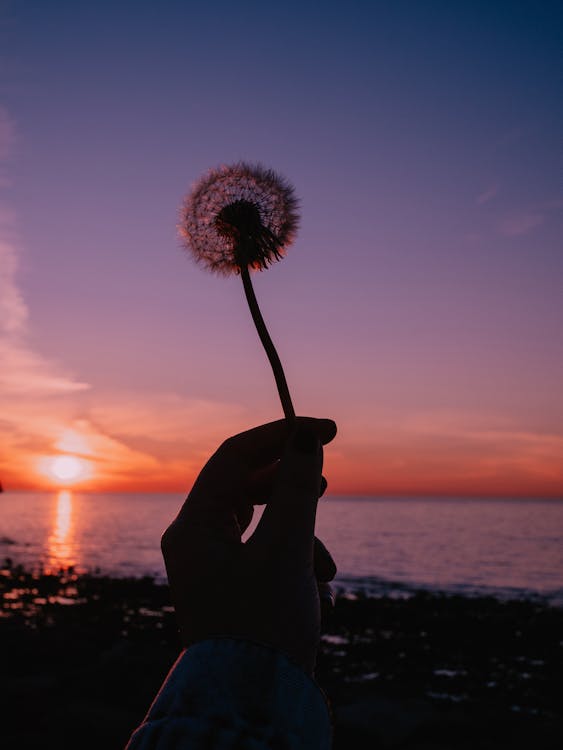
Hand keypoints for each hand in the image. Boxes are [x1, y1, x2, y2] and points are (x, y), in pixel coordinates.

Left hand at [161, 417, 337, 674]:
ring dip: (299, 531)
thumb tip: (305, 438)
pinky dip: (294, 557)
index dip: (280, 436)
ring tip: (326, 564)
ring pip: (260, 521)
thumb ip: (297, 490)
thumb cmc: (264, 630)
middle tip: (326, 478)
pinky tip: (318, 586)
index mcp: (194, 526)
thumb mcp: (287, 552)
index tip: (324, 429)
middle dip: (290, 485)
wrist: (251, 706)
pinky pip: (263, 551)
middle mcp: (195, 540)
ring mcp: (211, 564)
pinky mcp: (231, 585)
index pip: (235, 456)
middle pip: (245, 486)